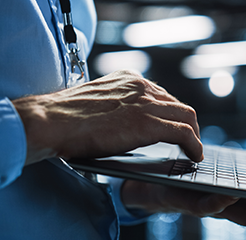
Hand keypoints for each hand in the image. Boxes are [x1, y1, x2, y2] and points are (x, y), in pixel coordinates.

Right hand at [13, 70, 202, 164]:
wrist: (51, 121)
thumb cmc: (64, 118)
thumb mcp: (97, 102)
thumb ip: (117, 106)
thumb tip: (127, 124)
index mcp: (129, 78)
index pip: (162, 95)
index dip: (171, 114)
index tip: (174, 128)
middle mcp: (141, 86)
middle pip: (178, 105)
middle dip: (187, 125)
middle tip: (189, 143)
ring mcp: (146, 103)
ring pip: (186, 117)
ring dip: (194, 136)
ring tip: (193, 151)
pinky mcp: (148, 123)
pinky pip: (184, 133)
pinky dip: (194, 145)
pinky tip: (194, 156)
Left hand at [121, 180, 245, 228]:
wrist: (155, 181)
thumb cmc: (193, 174)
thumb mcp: (223, 171)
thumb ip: (242, 171)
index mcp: (240, 200)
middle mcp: (230, 208)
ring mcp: (213, 209)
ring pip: (243, 218)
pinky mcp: (192, 204)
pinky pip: (210, 207)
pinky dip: (223, 201)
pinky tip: (232, 191)